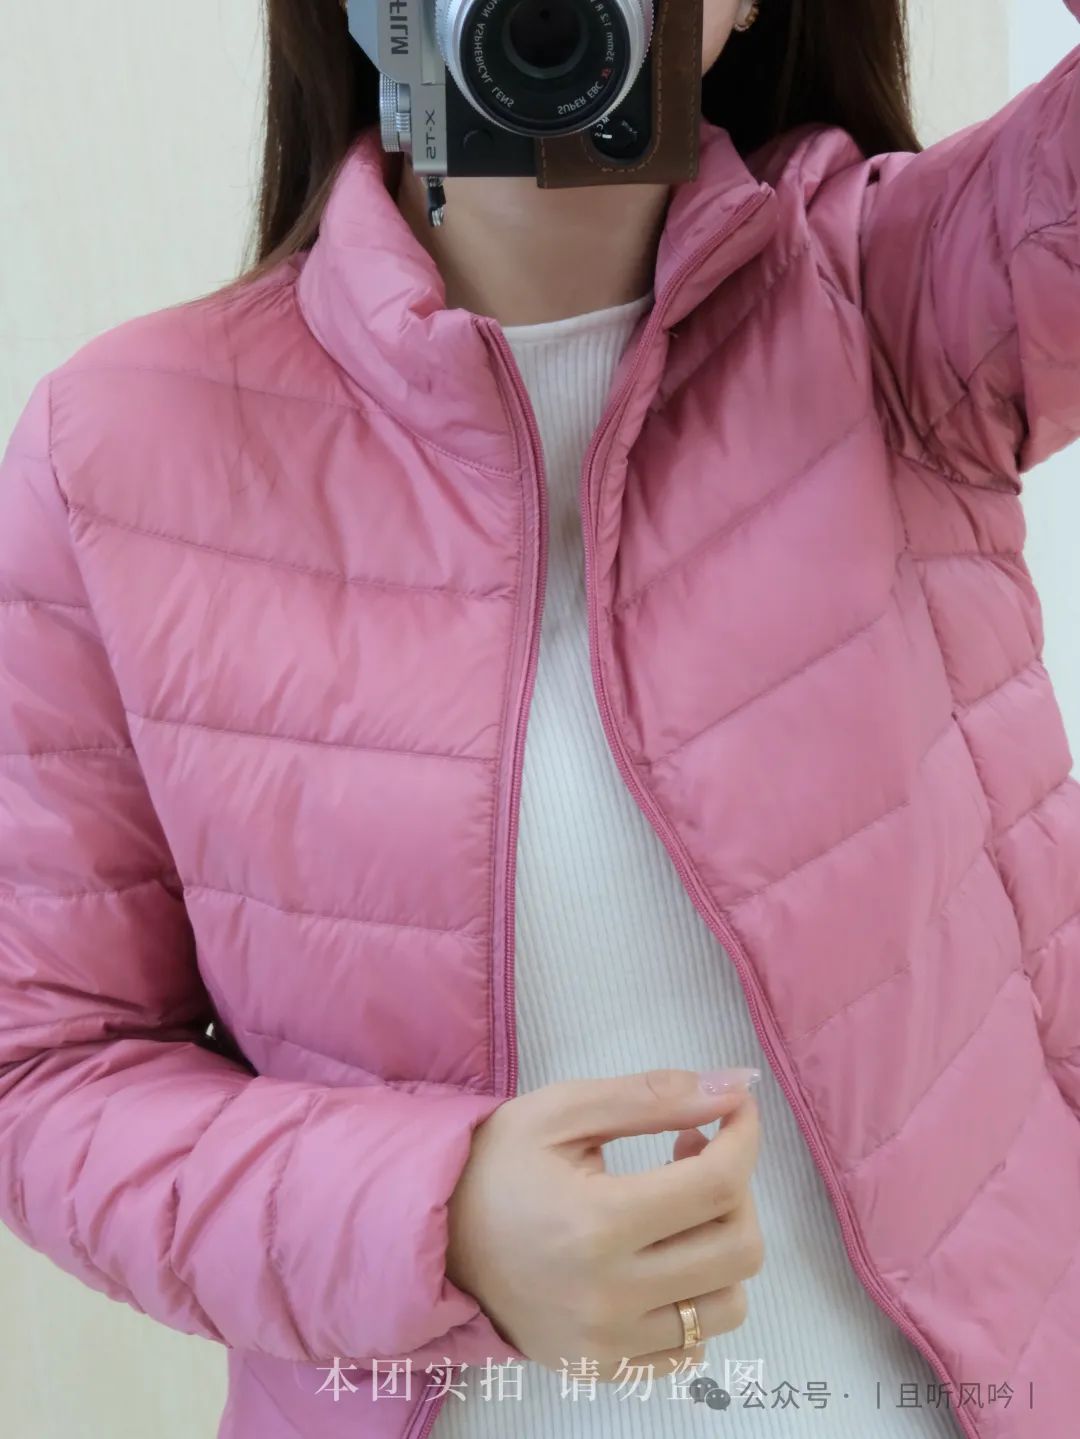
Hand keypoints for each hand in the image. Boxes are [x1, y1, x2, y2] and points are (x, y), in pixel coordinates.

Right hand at [445, 1067, 762, 1381]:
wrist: (435, 1238)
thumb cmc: (497, 1163)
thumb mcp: (564, 1110)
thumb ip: (653, 1097)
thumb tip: (736, 1087)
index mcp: (596, 1225)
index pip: (718, 1185)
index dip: (744, 1136)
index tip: (734, 1109)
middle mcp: (608, 1297)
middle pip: (738, 1249)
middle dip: (736, 1188)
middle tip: (693, 1151)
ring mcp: (608, 1343)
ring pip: (728, 1305)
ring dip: (720, 1243)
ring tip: (677, 1206)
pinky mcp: (605, 1368)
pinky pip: (692, 1346)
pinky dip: (696, 1297)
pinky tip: (661, 1256)